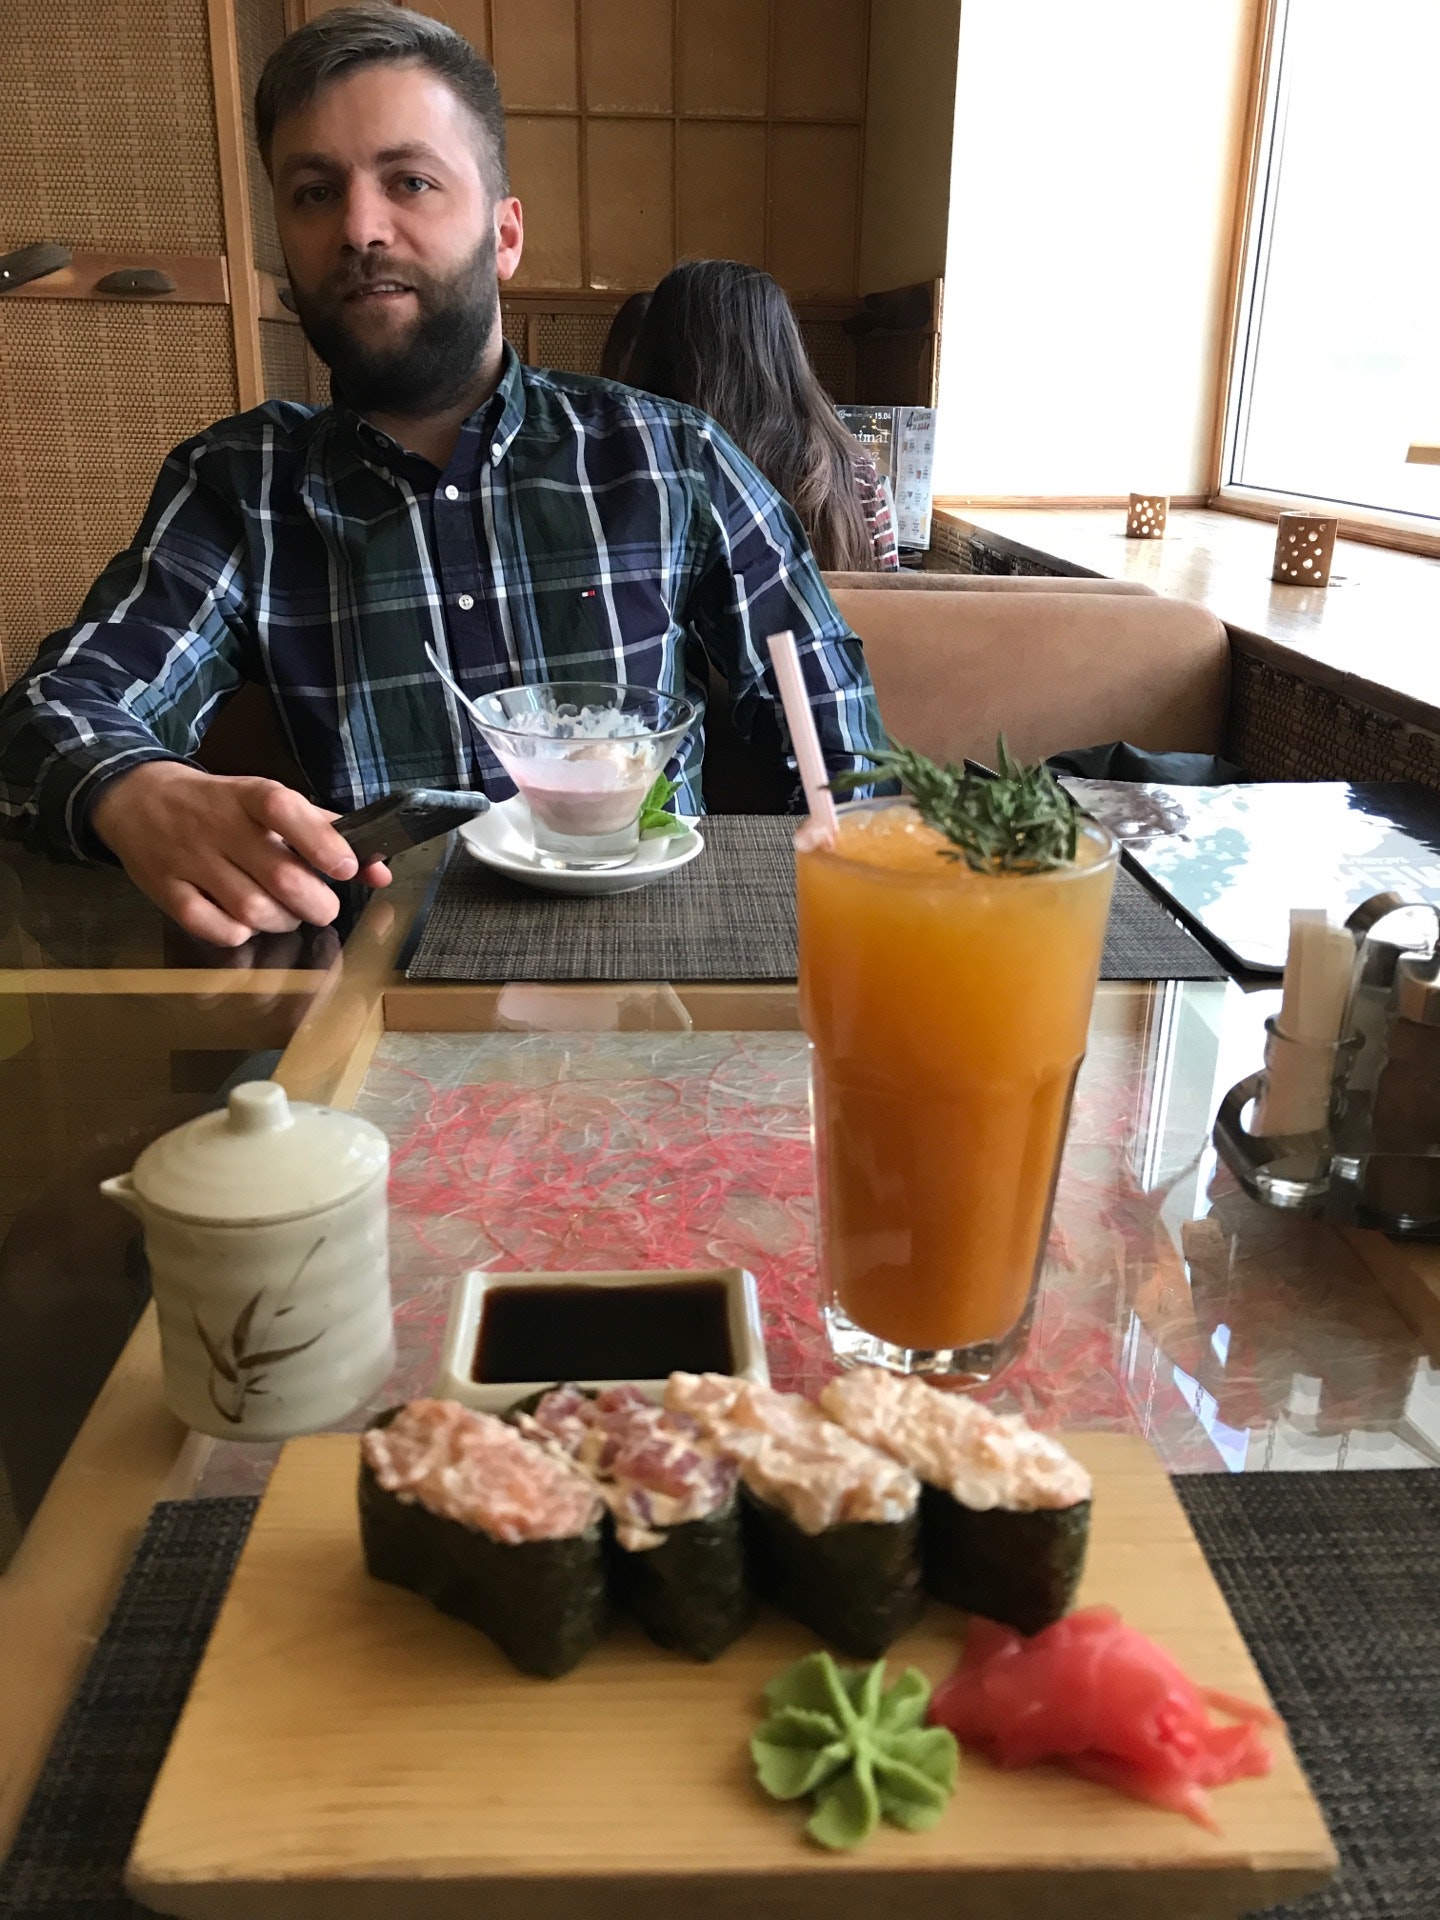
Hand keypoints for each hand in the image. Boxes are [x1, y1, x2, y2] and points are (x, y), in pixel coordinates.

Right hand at [91, 761, 391, 946]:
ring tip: (283, 911)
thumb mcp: (268, 802)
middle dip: (316, 903)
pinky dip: (239, 934)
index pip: (285, 810)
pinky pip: (216, 929)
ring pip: (253, 910)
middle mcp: (218, 826)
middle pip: (280, 877)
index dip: (321, 842)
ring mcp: (190, 860)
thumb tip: (379, 870)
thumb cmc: (219, 806)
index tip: (346, 867)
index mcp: (249, 796)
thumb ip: (326, 832)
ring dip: (282, 921)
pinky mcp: (167, 892)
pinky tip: (243, 920)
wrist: (136, 798)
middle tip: (320, 904)